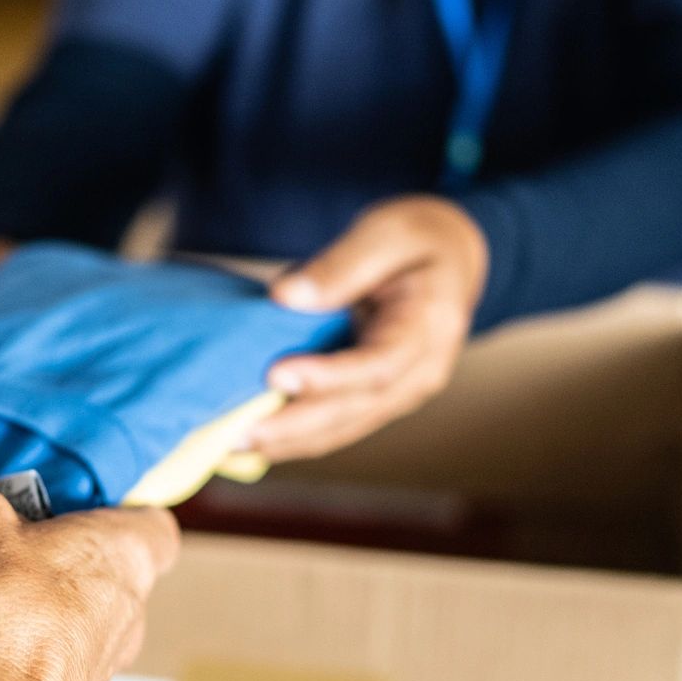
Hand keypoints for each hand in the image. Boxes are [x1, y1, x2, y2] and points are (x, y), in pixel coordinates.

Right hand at [0, 465, 179, 680]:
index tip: (70, 506)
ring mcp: (99, 669)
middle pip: (105, 574)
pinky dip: (9, 653)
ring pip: (73, 625)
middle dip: (55, 559)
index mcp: (129, 557)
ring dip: (31, 610)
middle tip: (2, 545)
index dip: (117, 510)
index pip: (155, 525)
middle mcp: (129, 615)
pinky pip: (41, 666)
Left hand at [253, 195, 487, 461]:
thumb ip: (340, 264)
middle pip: (355, 409)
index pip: (377, 364)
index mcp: (429, 327)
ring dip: (288, 442)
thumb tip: (285, 297)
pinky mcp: (377, 399)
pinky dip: (295, 438)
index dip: (327, 377)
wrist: (449, 260)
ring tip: (232, 448)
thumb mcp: (384, 233)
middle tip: (237, 433)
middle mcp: (420, 373)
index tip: (275, 376)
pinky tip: (252, 444)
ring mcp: (400, 392)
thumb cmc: (416, 240)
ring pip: (343, 427)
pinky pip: (337, 425)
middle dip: (294, 426)